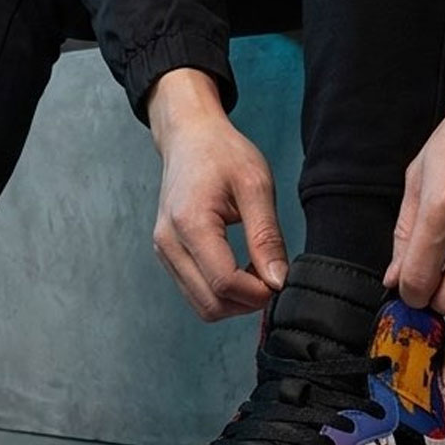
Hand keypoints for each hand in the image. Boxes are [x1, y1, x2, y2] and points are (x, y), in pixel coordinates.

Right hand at [147, 69, 288, 320]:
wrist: (189, 138)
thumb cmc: (222, 154)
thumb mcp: (256, 186)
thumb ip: (267, 236)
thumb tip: (278, 281)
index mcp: (189, 223)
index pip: (224, 283)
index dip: (258, 292)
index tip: (280, 278)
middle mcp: (169, 242)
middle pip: (210, 304)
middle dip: (247, 301)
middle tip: (272, 275)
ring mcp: (164, 251)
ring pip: (202, 305)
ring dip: (234, 300)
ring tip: (256, 269)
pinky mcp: (167, 255)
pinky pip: (195, 292)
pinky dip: (221, 292)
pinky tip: (239, 267)